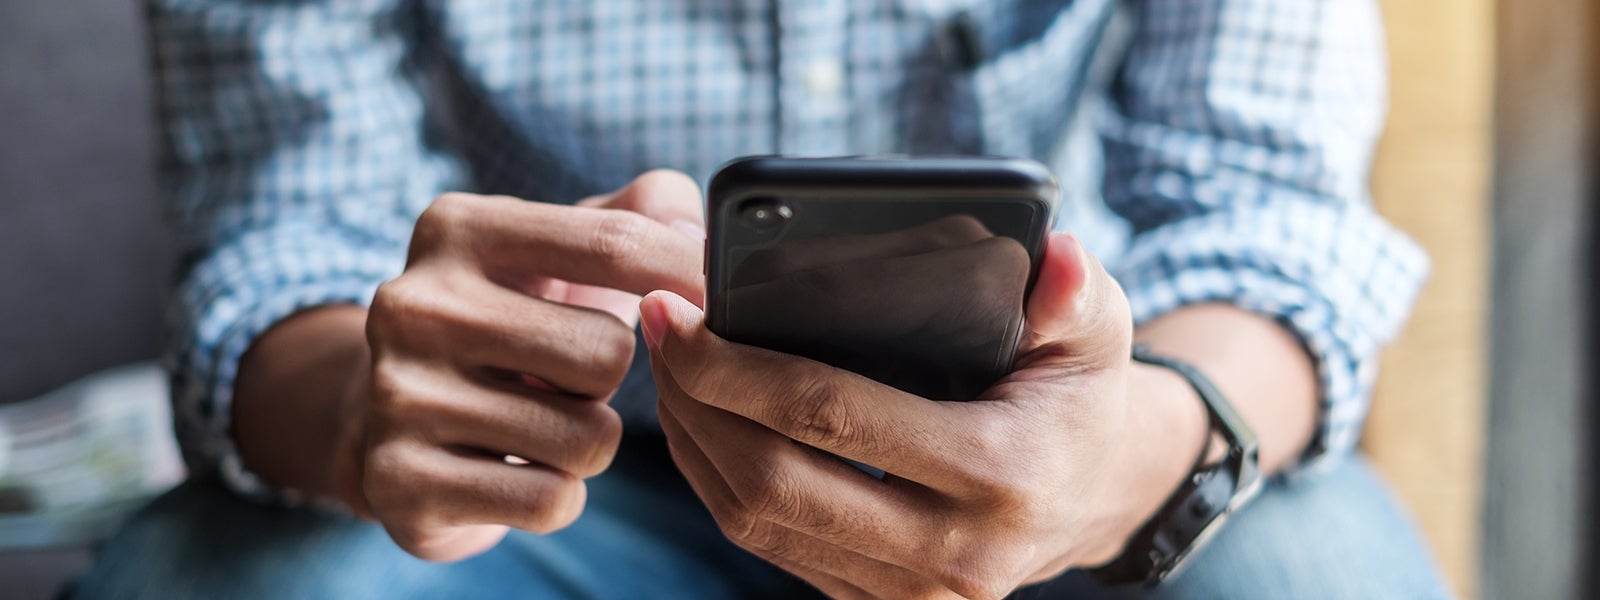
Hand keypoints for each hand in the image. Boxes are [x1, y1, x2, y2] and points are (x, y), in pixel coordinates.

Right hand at [352, 171, 705, 560]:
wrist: (388, 415)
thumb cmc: (514, 319)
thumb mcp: (561, 248)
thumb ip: (644, 211)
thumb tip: (698, 231)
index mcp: (459, 227)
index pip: (614, 243)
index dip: (687, 276)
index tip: (722, 301)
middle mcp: (414, 303)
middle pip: (608, 353)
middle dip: (610, 379)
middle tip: (565, 378)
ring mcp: (398, 395)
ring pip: (587, 437)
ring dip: (589, 442)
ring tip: (540, 421)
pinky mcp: (399, 482)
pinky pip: (550, 500)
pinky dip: (558, 495)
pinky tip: (518, 468)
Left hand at [641, 233, 1207, 598]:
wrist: (1095, 495)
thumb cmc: (1079, 396)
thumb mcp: (1096, 332)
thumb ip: (1075, 293)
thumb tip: (1052, 257)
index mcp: (997, 474)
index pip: (830, 417)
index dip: (736, 366)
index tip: (679, 312)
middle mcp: (950, 552)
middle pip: (773, 481)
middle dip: (696, 402)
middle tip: (658, 330)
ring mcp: (911, 593)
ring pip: (757, 525)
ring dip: (694, 443)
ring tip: (668, 368)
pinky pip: (771, 549)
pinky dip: (719, 485)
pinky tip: (701, 423)